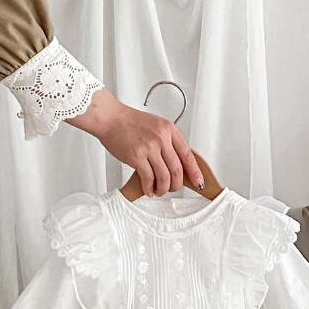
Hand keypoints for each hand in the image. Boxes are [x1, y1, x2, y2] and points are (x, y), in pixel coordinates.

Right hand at [67, 89, 202, 196]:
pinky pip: (148, 179)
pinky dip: (150, 188)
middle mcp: (161, 138)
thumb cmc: (129, 123)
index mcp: (169, 130)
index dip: (194, 172)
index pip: (188, 155)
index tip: (198, 182)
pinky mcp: (137, 157)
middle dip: (177, 185)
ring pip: (164, 177)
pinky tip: (148, 190)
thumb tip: (176, 164)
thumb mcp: (155, 126)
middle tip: (173, 189)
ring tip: (159, 191)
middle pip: (177, 170)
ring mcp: (149, 147)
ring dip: (163, 189)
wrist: (109, 118)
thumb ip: (167, 142)